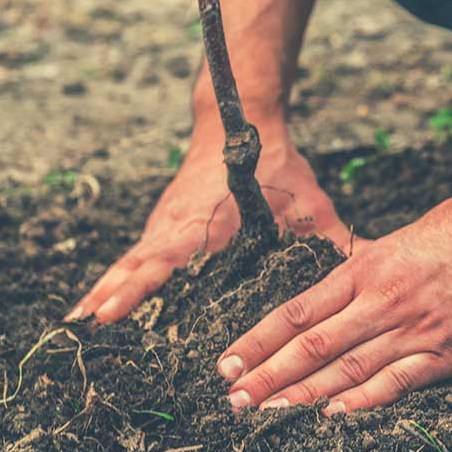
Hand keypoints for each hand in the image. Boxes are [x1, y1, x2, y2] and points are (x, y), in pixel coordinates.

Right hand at [67, 114, 362, 323]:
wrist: (238, 117)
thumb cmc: (277, 163)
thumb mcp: (309, 202)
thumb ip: (336, 239)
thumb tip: (375, 263)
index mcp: (208, 223)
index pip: (166, 260)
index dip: (137, 289)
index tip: (108, 314)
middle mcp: (177, 225)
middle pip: (136, 267)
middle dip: (110, 298)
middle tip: (82, 334)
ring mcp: (166, 223)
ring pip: (129, 262)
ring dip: (104, 291)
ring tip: (76, 328)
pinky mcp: (163, 223)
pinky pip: (134, 256)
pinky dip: (115, 278)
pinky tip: (98, 305)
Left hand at [215, 183, 451, 412]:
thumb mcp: (395, 243)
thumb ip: (359, 272)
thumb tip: (324, 293)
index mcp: (365, 270)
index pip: (298, 311)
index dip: (260, 340)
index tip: (227, 362)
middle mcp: (382, 299)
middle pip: (313, 344)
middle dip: (268, 375)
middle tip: (233, 399)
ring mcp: (415, 328)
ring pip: (348, 367)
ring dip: (303, 394)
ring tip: (267, 412)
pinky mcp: (449, 352)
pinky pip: (398, 381)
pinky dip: (364, 400)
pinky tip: (333, 415)